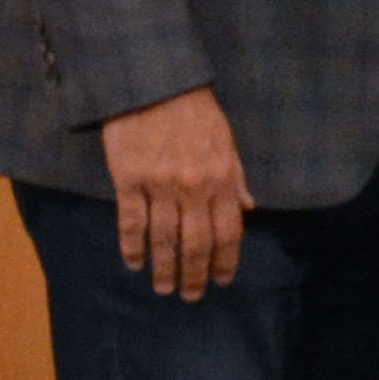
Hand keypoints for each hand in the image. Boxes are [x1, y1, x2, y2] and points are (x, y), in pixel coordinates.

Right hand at [99, 87, 252, 301]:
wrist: (154, 83)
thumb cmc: (194, 110)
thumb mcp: (226, 140)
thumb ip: (237, 177)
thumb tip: (249, 208)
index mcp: (221, 178)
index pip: (228, 231)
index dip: (226, 260)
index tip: (222, 281)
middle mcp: (194, 188)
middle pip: (197, 243)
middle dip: (195, 275)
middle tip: (191, 297)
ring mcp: (160, 185)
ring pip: (163, 239)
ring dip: (164, 269)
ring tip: (163, 288)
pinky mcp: (129, 179)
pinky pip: (131, 221)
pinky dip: (132, 246)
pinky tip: (133, 263)